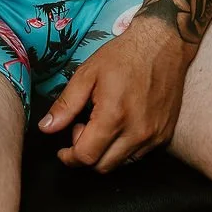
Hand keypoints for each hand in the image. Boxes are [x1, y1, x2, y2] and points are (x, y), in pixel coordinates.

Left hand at [36, 15, 193, 172]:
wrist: (162, 45)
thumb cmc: (123, 56)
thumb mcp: (86, 75)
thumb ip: (65, 105)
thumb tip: (46, 128)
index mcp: (113, 116)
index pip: (86, 156)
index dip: (70, 157)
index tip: (63, 149)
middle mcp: (136, 132)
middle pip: (103, 166)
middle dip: (86, 154)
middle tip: (82, 129)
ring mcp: (154, 136)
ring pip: (121, 164)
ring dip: (105, 153)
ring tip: (101, 126)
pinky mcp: (164, 135)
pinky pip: (139, 155)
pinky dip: (124, 149)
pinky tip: (119, 127)